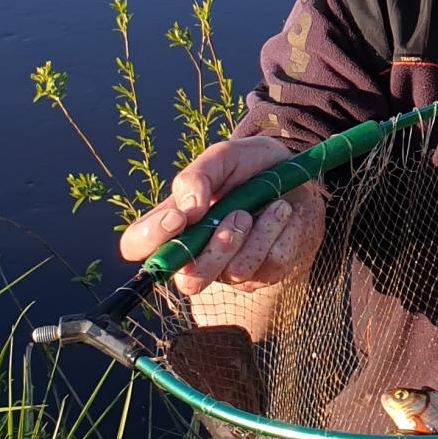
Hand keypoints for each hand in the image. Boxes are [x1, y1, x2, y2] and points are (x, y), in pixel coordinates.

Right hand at [117, 131, 320, 297]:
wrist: (300, 176)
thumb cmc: (251, 169)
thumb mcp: (225, 157)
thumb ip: (199, 175)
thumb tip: (187, 209)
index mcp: (175, 223)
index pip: (137, 245)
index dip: (149, 239)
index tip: (178, 218)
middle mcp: (197, 254)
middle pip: (188, 281)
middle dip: (217, 247)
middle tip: (238, 214)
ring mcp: (231, 269)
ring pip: (234, 273)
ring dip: (256, 234)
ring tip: (269, 206)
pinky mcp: (264, 273)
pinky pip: (268, 265)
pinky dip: (278, 230)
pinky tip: (282, 212)